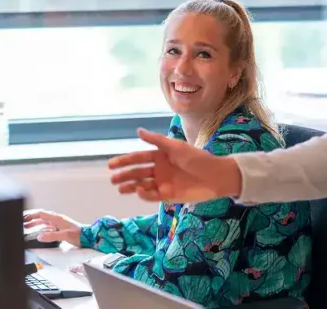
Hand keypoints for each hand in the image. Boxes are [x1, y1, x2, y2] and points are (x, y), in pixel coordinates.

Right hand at [23, 209, 83, 246]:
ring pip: (44, 222)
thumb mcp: (64, 235)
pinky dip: (41, 228)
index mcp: (57, 218)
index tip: (23, 218)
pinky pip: (48, 227)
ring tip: (27, 227)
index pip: (41, 214)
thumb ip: (52, 236)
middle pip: (41, 217)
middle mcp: (57, 219)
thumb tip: (40, 236)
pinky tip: (38, 232)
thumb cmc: (79, 234)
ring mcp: (58, 224)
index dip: (31, 215)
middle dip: (31, 219)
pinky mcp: (60, 229)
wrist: (88, 237)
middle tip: (22, 223)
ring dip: (35, 224)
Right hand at [108, 128, 242, 202]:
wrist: (215, 175)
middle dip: (124, 175)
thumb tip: (138, 131)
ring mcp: (163, 183)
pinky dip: (144, 194)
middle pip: (137, 172)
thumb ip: (157, 140)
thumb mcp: (176, 147)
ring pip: (142, 185)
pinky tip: (139, 190)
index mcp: (160, 156)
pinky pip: (152, 196)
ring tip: (119, 188)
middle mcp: (159, 170)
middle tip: (112, 178)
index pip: (138, 158)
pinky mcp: (168, 196)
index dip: (125, 161)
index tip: (111, 164)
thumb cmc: (197, 158)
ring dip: (130, 186)